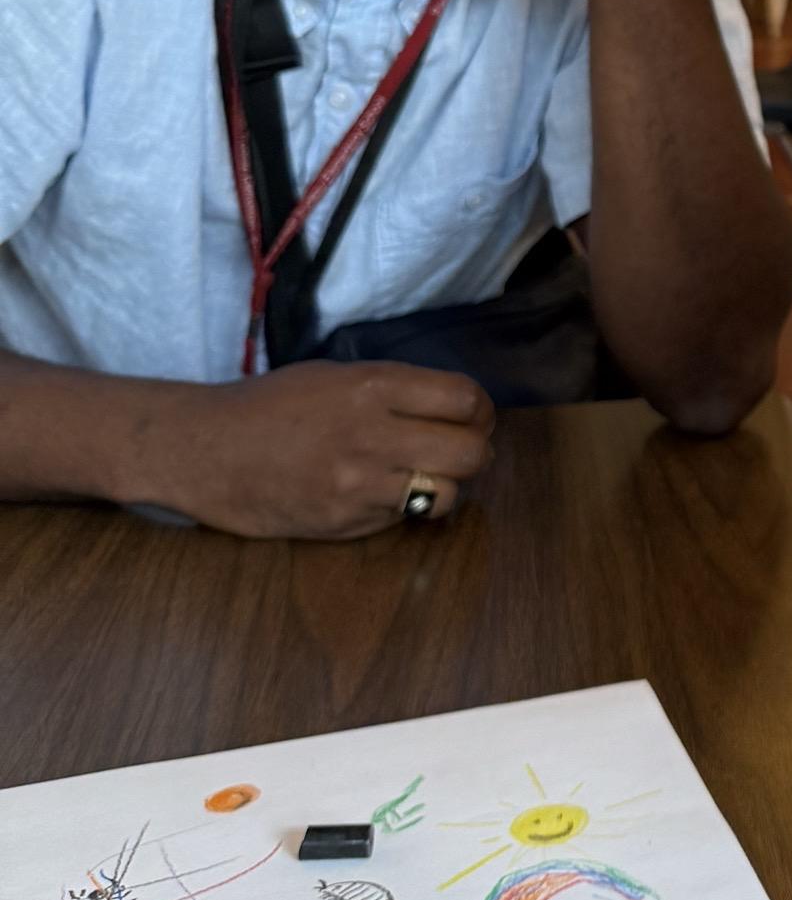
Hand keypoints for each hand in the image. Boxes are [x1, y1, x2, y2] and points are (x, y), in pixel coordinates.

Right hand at [143, 364, 495, 539]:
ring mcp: (358, 486)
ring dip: (446, 485)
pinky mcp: (344, 524)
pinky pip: (402, 518)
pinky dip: (403, 508)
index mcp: (371, 387)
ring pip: (447, 494)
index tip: (472, 415)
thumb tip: (454, 406)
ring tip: (425, 474)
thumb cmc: (270, 405)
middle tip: (460, 448)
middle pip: (470, 452)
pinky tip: (379, 492)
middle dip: (476, 450)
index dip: (479, 410)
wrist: (205, 451)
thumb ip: (394, 389)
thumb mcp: (335, 375)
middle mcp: (371, 436)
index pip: (465, 399)